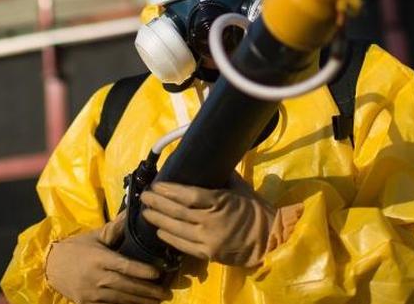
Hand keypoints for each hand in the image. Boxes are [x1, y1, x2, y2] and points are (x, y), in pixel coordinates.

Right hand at [45, 214, 171, 303]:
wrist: (50, 266)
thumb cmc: (76, 249)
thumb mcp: (94, 237)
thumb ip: (114, 229)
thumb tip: (132, 213)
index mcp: (98, 258)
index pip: (124, 265)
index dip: (142, 271)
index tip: (158, 274)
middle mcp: (95, 277)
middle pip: (126, 285)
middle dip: (147, 291)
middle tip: (165, 293)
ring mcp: (91, 293)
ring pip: (120, 299)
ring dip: (140, 301)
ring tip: (156, 301)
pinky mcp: (87, 303)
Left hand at [139, 175, 275, 266]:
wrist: (269, 239)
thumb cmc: (255, 209)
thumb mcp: (240, 187)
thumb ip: (222, 175)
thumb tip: (205, 160)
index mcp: (220, 202)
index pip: (189, 196)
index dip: (170, 191)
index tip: (157, 185)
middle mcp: (212, 222)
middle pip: (178, 212)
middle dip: (158, 204)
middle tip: (144, 196)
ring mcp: (209, 240)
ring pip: (177, 230)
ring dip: (159, 220)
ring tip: (146, 212)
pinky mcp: (208, 254)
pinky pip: (183, 246)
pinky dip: (169, 238)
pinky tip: (159, 231)